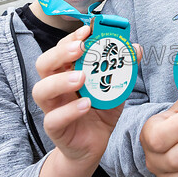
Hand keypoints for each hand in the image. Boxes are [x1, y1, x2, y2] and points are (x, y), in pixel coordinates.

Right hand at [33, 25, 133, 165]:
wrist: (93, 146)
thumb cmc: (99, 112)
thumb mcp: (115, 88)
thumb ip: (124, 69)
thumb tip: (136, 48)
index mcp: (67, 72)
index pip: (61, 49)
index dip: (71, 38)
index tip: (87, 30)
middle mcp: (55, 87)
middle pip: (44, 64)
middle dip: (60, 53)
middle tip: (80, 48)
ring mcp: (52, 107)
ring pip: (41, 90)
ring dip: (60, 81)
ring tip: (81, 77)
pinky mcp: (55, 128)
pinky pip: (54, 118)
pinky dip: (70, 110)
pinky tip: (86, 105)